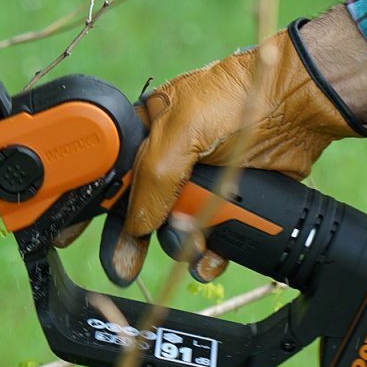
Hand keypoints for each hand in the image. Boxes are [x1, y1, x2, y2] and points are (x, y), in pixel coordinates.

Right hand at [100, 8, 366, 285]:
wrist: (297, 105)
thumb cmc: (235, 99)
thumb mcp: (180, 130)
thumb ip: (152, 178)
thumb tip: (136, 225)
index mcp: (144, 131)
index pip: (106, 173)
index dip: (88, 204)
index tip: (69, 234)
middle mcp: (168, 159)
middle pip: (136, 210)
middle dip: (129, 241)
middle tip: (123, 268)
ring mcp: (199, 183)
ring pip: (173, 230)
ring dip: (177, 248)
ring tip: (189, 249)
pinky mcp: (229, 202)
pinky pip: (209, 240)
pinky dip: (208, 255)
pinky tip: (211, 258)